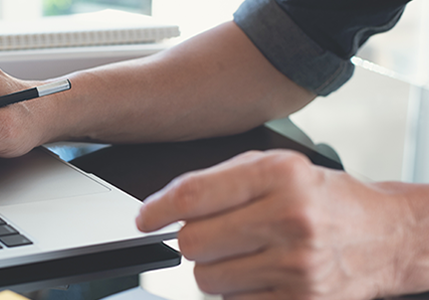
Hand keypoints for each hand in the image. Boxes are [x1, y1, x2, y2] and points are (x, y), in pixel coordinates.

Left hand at [136, 150, 420, 298]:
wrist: (384, 236)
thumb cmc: (324, 199)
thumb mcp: (276, 168)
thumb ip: (219, 180)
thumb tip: (162, 206)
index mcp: (281, 176)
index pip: (194, 196)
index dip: (158, 209)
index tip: (145, 218)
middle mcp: (291, 220)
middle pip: (193, 243)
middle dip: (193, 239)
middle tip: (215, 233)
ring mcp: (297, 266)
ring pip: (207, 278)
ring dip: (215, 267)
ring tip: (246, 252)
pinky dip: (238, 290)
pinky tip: (262, 272)